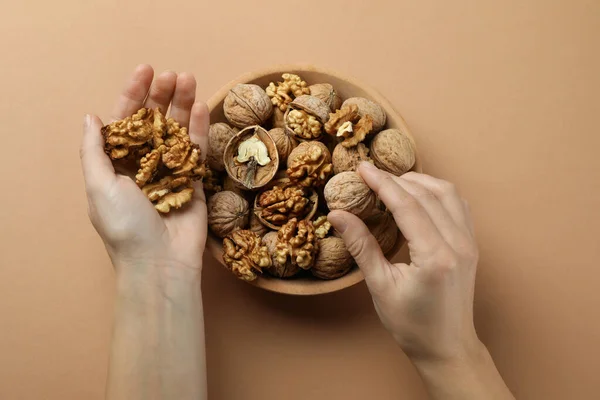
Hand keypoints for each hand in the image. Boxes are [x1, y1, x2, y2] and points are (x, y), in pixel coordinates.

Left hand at [80, 64, 209, 271]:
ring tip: (190, 80)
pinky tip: (202, 105)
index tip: (146, 70)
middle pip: (154, 120)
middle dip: (162, 95)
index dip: (133, 94)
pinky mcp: (194, 179)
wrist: (160, 261)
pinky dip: (200, 127)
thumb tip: (90, 116)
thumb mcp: (99, 186)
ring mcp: (171, 169)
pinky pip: (197, 149)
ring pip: (178, 129)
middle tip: (173, 74)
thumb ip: (94, 150)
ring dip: (183, 104)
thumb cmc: (125, 225)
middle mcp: (145, 162)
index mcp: (118, 162)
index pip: (126, 120)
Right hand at [328, 162, 480, 362]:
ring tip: (391, 182)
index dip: (382, 183)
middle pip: (427, 194)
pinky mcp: (471, 245)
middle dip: (396, 179)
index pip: (407, 205)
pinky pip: (458, 205)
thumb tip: (337, 215)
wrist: (447, 347)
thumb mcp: (380, 286)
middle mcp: (458, 244)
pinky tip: (419, 195)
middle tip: (370, 175)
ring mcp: (469, 243)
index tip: (362, 169)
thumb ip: (361, 246)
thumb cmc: (412, 324)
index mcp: (435, 257)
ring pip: (447, 193)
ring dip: (419, 182)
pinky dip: (437, 192)